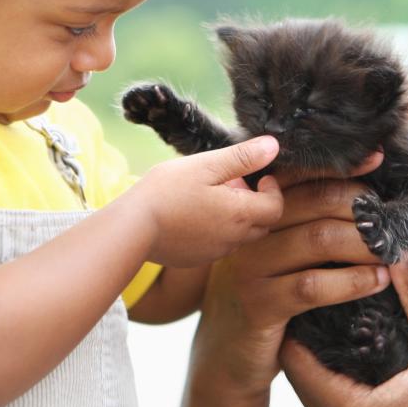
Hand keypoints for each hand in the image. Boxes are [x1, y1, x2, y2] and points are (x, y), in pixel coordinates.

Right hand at [124, 135, 283, 267]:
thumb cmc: (167, 191)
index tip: (260, 176)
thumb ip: (243, 157)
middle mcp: (232, 239)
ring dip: (236, 216)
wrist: (131, 227)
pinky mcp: (196, 259)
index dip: (273, 190)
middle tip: (233, 183)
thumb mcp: (207, 165)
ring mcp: (214, 253)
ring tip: (210, 195)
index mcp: (239, 215)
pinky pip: (218, 245)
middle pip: (262, 224)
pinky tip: (194, 213)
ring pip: (240, 236)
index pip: (276, 208)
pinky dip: (218, 230)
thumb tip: (274, 147)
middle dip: (256, 202)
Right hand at [177, 162, 388, 406]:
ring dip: (364, 243)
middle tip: (394, 219)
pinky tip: (377, 282)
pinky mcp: (259, 304)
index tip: (378, 159)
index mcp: (256, 207)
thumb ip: (308, 219)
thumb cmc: (268, 293)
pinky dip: (352, 281)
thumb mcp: (280, 251)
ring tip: (393, 251)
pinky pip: (312, 285)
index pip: (300, 173)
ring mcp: (251, 266)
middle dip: (361, 207)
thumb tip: (368, 189)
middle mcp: (250, 229)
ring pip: (318, 239)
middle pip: (314, 200)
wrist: (226, 352)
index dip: (341, 165)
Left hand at [281, 252, 407, 406]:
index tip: (316, 278)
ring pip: (321, 382)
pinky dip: (345, 364)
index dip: (299, 312)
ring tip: (343, 302)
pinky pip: (342, 393)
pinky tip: (367, 338)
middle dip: (311, 325)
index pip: (293, 356)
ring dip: (328, 345)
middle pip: (302, 368)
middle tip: (327, 283)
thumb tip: (403, 252)